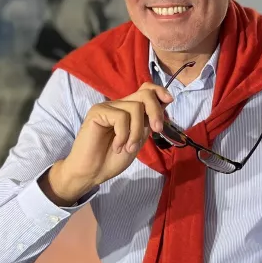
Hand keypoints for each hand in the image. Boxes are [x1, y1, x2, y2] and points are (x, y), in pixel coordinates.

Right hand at [43, 83, 172, 204]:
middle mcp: (119, 105)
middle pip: (145, 94)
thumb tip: (164, 104)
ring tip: (129, 148)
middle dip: (156, 111)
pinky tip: (117, 146)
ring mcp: (107, 107)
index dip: (159, 91)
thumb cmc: (113, 158)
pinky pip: (121, 117)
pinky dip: (123, 135)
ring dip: (137, 132)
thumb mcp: (138, 139)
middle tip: (156, 130)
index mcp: (130, 110)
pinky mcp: (97, 112)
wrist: (92, 172)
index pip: (146, 89)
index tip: (169, 101)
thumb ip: (148, 122)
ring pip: (135, 108)